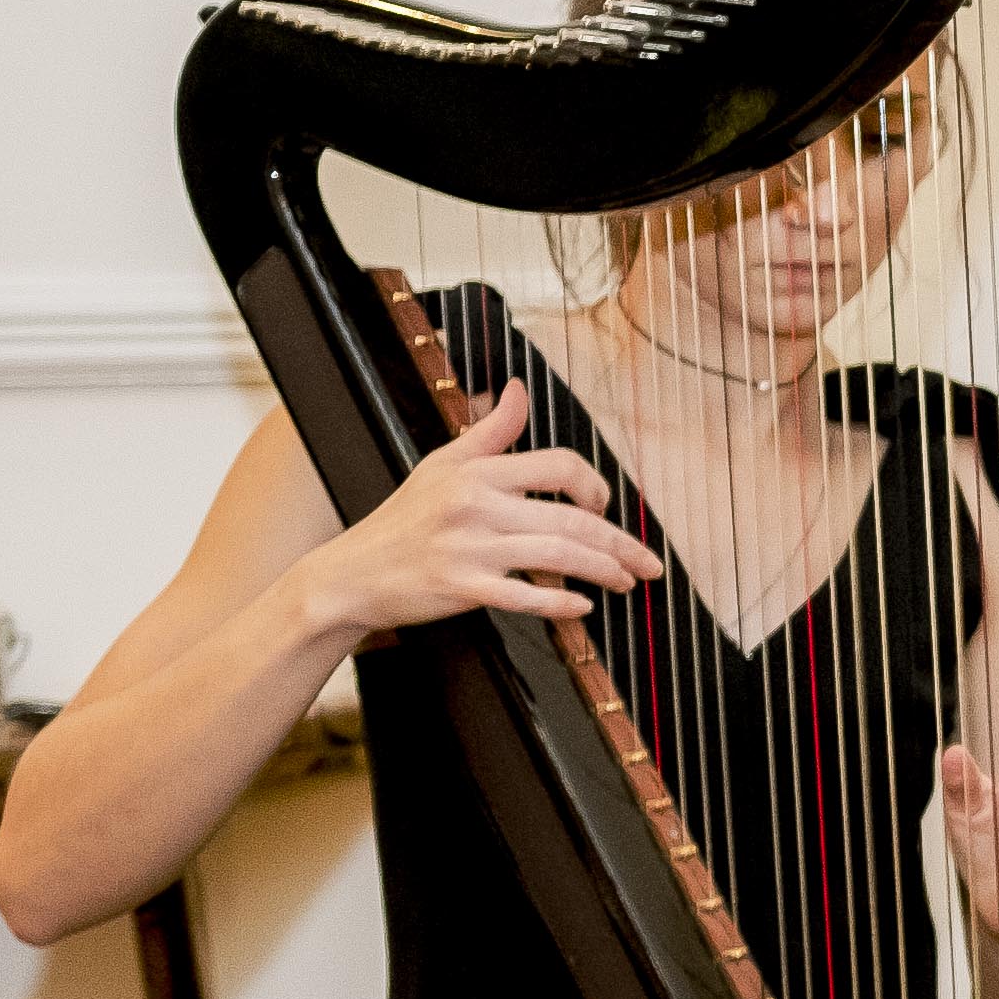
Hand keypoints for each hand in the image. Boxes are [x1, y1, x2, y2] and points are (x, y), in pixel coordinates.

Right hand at [286, 384, 662, 635]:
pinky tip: (582, 608)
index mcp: (477, 470)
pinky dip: (559, 603)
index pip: (558, 465)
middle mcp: (475, 503)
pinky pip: (523, 595)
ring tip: (626, 583)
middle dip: (619, 542)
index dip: (595, 485)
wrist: (352, 573)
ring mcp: (468, 547)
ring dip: (602, 571)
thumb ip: (490, 430)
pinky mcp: (460, 587)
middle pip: (570, 517)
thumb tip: (518, 389)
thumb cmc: (403, 519)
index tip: (607, 506)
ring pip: (557, 555)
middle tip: (646, 563)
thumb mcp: (442, 464)